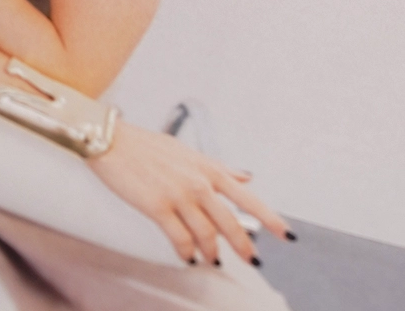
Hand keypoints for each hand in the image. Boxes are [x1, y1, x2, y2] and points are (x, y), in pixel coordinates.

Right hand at [88, 120, 290, 265]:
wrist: (117, 143)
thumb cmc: (153, 148)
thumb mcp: (194, 155)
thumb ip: (222, 169)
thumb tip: (247, 177)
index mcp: (211, 170)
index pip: (248, 197)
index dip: (269, 217)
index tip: (286, 233)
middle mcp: (200, 183)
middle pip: (230, 221)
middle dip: (244, 244)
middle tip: (252, 260)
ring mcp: (180, 195)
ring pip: (206, 233)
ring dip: (212, 252)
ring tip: (213, 261)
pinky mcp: (158, 207)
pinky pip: (179, 238)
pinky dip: (186, 252)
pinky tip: (188, 257)